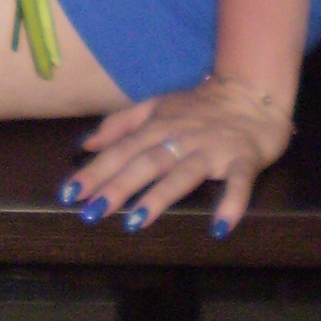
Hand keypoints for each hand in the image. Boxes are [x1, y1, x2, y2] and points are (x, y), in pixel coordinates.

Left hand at [60, 76, 293, 236]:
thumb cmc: (201, 106)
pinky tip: (219, 228)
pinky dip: (231, 204)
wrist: (252, 92)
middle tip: (90, 213)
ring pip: (182, 173)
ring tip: (134, 222)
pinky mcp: (244, 159)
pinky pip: (238, 183)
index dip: (95, 171)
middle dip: (116, 187)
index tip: (68, 193)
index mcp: (158, 125)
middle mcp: (181, 137)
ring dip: (159, 197)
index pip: (121, 150)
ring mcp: (213, 149)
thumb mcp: (158, 106)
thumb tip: (85, 144)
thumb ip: (121, 124)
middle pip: (145, 163)